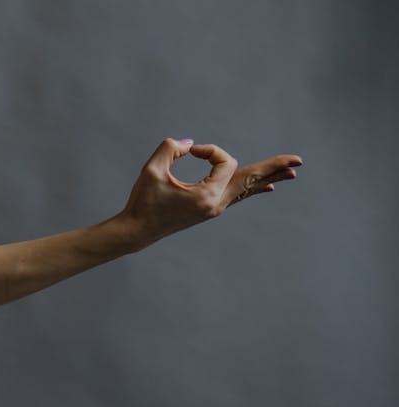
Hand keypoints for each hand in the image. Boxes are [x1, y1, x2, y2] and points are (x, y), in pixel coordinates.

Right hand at [118, 138, 302, 247]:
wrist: (137, 231)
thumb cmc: (142, 201)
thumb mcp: (152, 170)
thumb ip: (169, 148)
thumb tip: (190, 144)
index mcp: (206, 196)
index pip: (225, 163)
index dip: (211, 150)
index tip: (190, 151)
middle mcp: (215, 205)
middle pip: (251, 180)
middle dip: (273, 168)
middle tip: (299, 160)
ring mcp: (214, 209)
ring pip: (247, 189)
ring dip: (267, 178)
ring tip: (292, 173)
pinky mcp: (209, 209)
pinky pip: (238, 196)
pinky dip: (253, 188)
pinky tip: (268, 188)